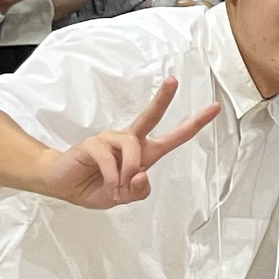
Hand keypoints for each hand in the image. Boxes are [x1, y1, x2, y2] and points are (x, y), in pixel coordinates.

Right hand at [39, 77, 220, 208]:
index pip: (174, 137)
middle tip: (174, 81)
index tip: (214, 108)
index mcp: (144, 152)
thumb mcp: (123, 197)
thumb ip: (138, 191)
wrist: (63, 186)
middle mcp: (130, 141)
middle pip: (150, 116)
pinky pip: (111, 160)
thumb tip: (141, 175)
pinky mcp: (93, 143)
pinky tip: (105, 183)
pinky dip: (112, 177)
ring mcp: (111, 139)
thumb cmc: (96, 186)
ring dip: (128, 173)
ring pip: (134, 149)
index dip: (195, 123)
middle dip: (163, 98)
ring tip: (116, 186)